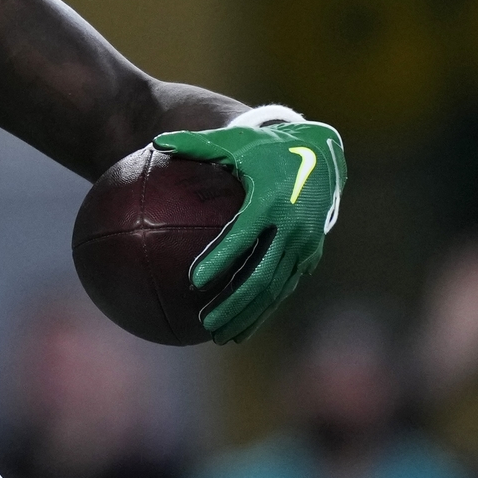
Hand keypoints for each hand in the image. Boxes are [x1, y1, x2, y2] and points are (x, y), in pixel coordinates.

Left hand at [154, 121, 342, 342]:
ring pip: (274, 289)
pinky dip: (264, 308)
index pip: (242, 236)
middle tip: (204, 323)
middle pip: (261, 274)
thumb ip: (196, 144)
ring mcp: (305, 246)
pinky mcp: (310, 256)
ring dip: (248, 314)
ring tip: (218, 335)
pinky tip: (241, 327)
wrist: (322, 155)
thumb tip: (156, 141)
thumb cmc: (266, 147)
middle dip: (233, 303)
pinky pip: (284, 287)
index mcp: (270, 201)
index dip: (219, 259)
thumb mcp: (234, 142)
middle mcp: (292, 228)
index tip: (193, 280)